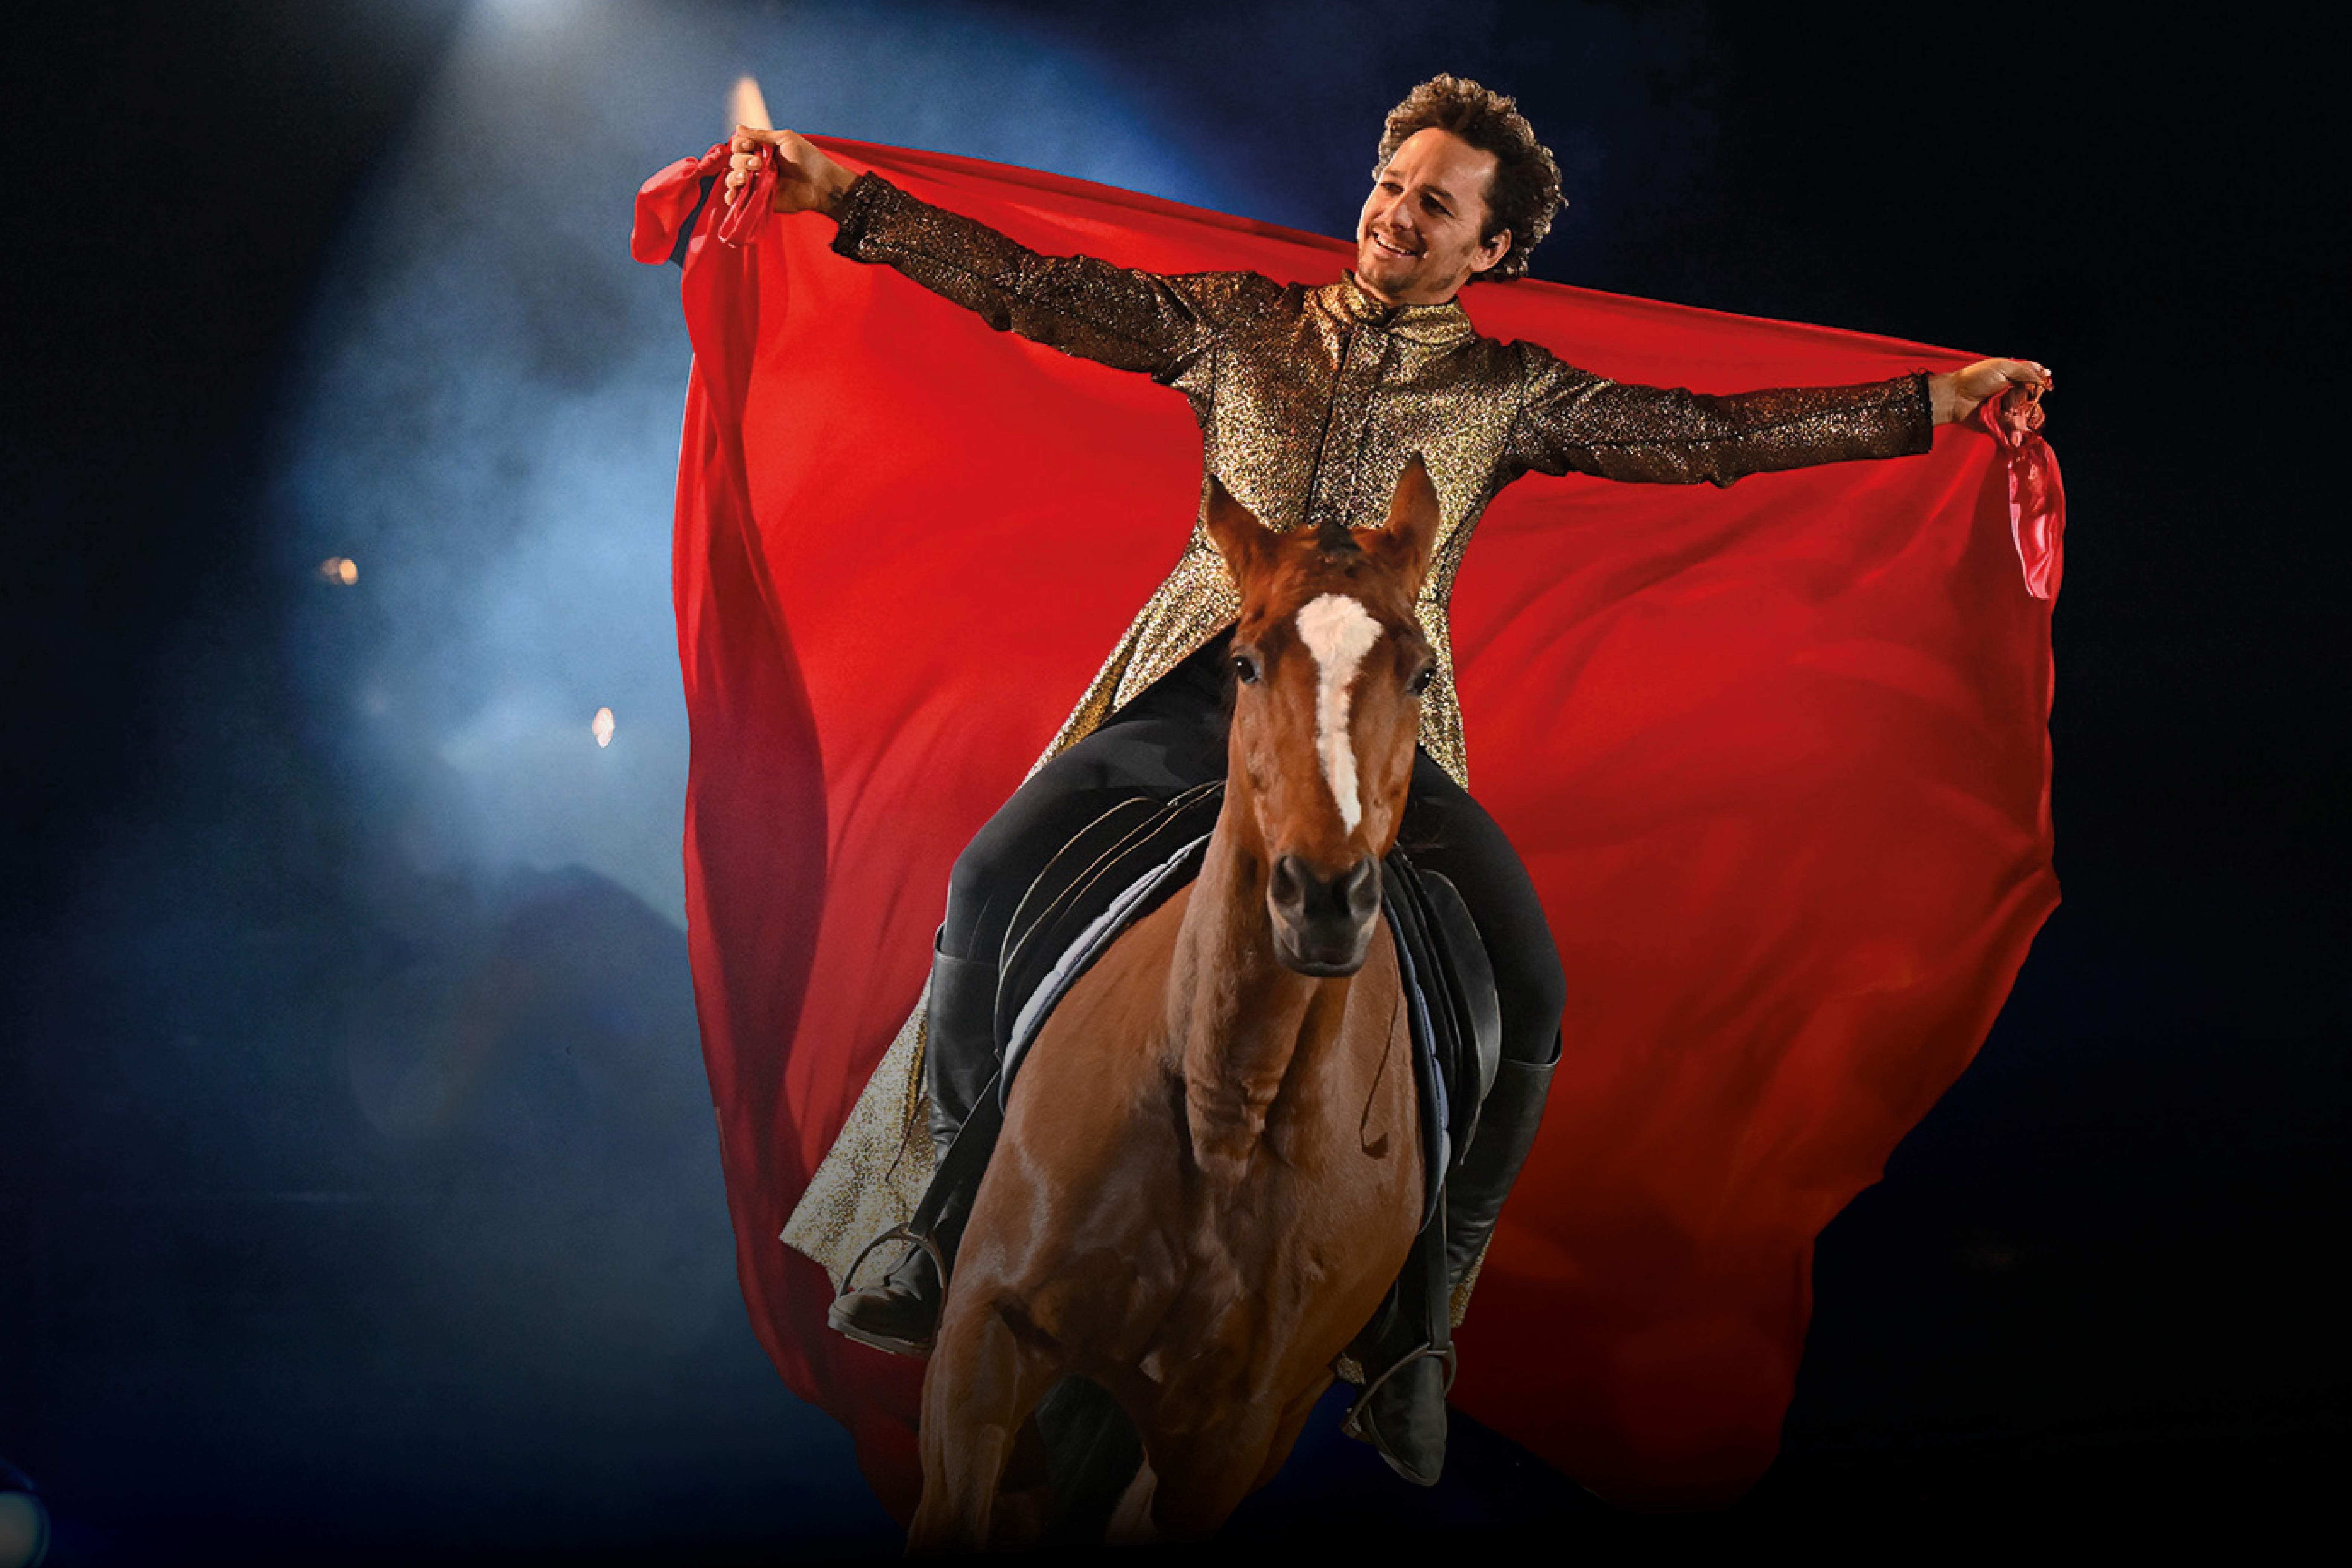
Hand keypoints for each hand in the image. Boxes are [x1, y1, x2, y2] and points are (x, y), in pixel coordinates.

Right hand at [724, 126, 855, 219]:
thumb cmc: (807, 158)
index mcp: (762, 150)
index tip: (750, 146)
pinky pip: (738, 200)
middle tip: (760, 163)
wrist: (820, 183)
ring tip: (748, 177)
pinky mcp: (760, 200)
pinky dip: (731, 197)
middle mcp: (757, 166)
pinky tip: (734, 194)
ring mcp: (758, 184)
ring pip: (732, 179)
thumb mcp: (784, 139)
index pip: (738, 146)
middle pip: (734, 161)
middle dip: (742, 160)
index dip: (739, 145)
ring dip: (735, 176)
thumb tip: (737, 127)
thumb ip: (760, 135)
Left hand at [1929, 358, 2052, 425]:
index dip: (2040, 387)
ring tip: (2013, 418)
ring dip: (2022, 419)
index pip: (2036, 384)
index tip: (2044, 389)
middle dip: (2030, 405)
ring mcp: (2006, 410)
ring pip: (2025, 417)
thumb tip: (2047, 374)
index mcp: (2014, 379)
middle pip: (2032, 402)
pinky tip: (2015, 432)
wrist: (1955, 398)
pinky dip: (2016, 431)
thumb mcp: (2003, 368)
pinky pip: (2013, 430)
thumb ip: (2026, 371)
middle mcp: (2012, 394)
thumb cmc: (1975, 379)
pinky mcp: (1999, 424)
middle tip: (2022, 403)